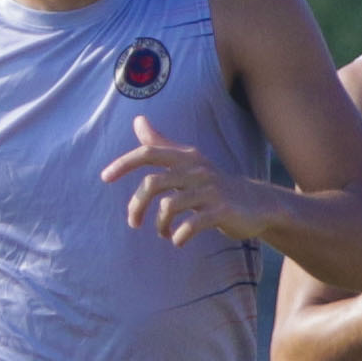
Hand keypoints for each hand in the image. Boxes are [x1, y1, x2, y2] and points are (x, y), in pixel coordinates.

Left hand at [99, 118, 269, 250]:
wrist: (256, 204)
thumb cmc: (213, 184)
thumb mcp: (188, 162)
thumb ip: (161, 143)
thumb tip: (138, 120)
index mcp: (186, 158)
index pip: (149, 153)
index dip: (124, 163)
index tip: (105, 178)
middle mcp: (196, 170)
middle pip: (153, 183)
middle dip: (137, 206)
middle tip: (133, 223)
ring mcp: (210, 190)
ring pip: (169, 206)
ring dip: (159, 225)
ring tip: (163, 233)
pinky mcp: (222, 211)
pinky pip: (193, 224)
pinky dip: (180, 235)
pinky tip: (178, 240)